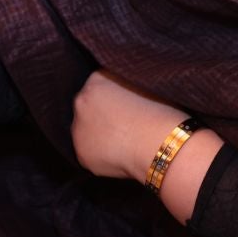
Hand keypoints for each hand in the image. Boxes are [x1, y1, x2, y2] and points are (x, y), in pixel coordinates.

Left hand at [70, 71, 185, 183]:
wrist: (159, 144)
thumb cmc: (159, 112)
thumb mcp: (144, 83)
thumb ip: (126, 84)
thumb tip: (126, 91)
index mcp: (96, 80)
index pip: (99, 85)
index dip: (114, 97)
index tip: (127, 106)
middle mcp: (81, 102)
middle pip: (88, 108)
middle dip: (101, 115)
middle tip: (124, 125)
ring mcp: (78, 130)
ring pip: (86, 132)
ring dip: (99, 135)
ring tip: (123, 142)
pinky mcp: (81, 155)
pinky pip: (90, 154)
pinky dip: (102, 156)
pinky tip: (119, 156)